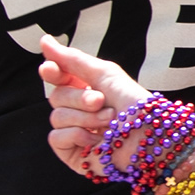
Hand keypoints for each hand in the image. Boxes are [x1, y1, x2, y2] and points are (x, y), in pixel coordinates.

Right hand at [38, 31, 155, 174]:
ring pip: (56, 117)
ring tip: (108, 122)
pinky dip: (76, 136)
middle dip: (80, 98)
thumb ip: (72, 59)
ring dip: (84, 118)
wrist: (151, 137)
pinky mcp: (73, 154)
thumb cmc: (135, 104)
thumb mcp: (105, 74)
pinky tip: (96, 140)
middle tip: (101, 101)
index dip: (52, 72)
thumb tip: (43, 40)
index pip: (57, 77)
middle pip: (56, 96)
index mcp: (86, 88)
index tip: (50, 69)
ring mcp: (74, 133)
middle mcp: (78, 111)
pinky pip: (56, 138)